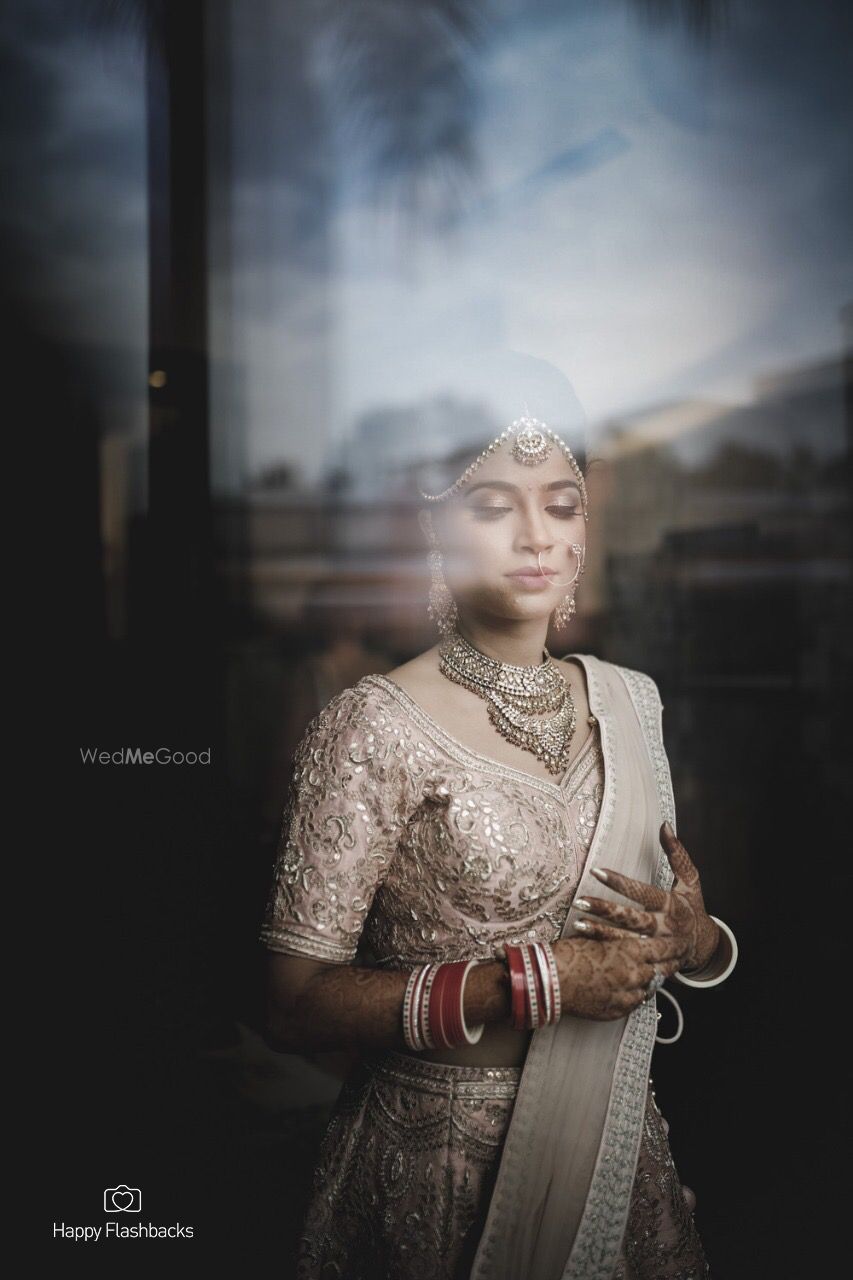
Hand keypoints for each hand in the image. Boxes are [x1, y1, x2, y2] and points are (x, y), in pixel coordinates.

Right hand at [551, 934, 686, 1020]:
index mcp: (631, 951)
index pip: (664, 947)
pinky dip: (638, 993)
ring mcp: (628, 995)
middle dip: (673, 962)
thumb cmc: (569, 954)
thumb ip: (620, 942)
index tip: (684, 941)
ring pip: (651, 987)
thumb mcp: (598, 938)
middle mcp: (635, 974)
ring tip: (658, 973)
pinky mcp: (618, 1010)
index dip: (676, 944)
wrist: (550, 981)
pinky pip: (636, 1002)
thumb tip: (632, 942)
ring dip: (655, 979)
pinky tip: (636, 988)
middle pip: (664, 969)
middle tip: (681, 958)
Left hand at [573, 820, 719, 973]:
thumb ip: (677, 854)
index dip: (619, 882)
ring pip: (626, 941)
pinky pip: (626, 957)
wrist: (704, 945)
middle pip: (632, 919)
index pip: (643, 892)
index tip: (596, 871)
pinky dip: (606, 951)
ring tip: (578, 923)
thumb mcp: (691, 880)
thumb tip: (664, 824)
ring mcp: (657, 948)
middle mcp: (665, 928)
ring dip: (601, 933)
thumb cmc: (692, 906)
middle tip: (579, 901)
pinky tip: (585, 942)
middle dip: (606, 911)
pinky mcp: (651, 962)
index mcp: (672, 905)